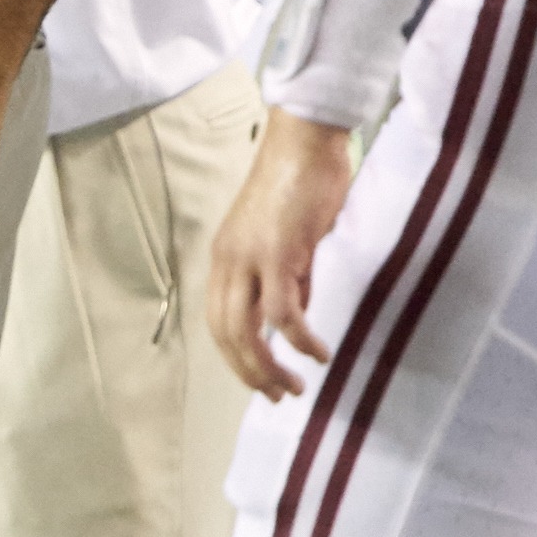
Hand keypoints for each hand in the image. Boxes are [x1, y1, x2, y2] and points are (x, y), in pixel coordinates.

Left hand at [206, 109, 358, 396]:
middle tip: (280, 395)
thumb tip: (296, 317)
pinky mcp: (277, 253)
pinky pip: (283, 313)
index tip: (262, 380)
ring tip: (296, 386)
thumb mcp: (289, 241)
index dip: (236, 358)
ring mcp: (249, 258)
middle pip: (226, 334)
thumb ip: (290, 279)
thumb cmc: (302, 183)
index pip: (218, 322)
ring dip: (269, 367)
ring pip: (246, 331)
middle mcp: (228, 261)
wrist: (305, 140)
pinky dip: (299, 340)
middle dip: (250, 373)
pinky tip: (317, 353)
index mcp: (225, 257)